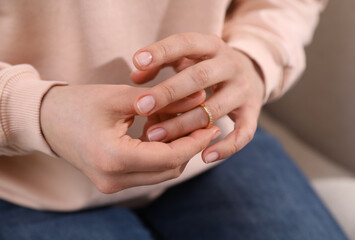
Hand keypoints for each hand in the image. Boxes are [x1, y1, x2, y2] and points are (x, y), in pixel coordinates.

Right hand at [40, 84, 218, 193]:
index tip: (213, 127)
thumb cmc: (78, 103)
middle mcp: (113, 179)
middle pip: (169, 170)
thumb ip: (161, 100)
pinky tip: (163, 132)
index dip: (195, 142)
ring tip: (181, 124)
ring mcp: (111, 184)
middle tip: (203, 124)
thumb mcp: (119, 97)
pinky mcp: (112, 182)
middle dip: (190, 147)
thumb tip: (199, 100)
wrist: (47, 121)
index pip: (170, 157)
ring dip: (177, 151)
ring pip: (161, 173)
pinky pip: (148, 172)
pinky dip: (162, 154)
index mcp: (113, 158)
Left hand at [131, 32, 264, 162]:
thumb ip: (160, 63)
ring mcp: (243, 90)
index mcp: (212, 46)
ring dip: (183, 124)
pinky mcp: (252, 112)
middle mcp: (231, 65)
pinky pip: (243, 133)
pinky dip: (226, 147)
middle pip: (199, 78)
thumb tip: (135, 77)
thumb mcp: (187, 57)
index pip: (186, 43)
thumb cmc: (206, 66)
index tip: (137, 61)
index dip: (162, 51)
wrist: (250, 73)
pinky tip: (204, 157)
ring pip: (214, 109)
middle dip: (168, 93)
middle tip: (141, 107)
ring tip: (154, 136)